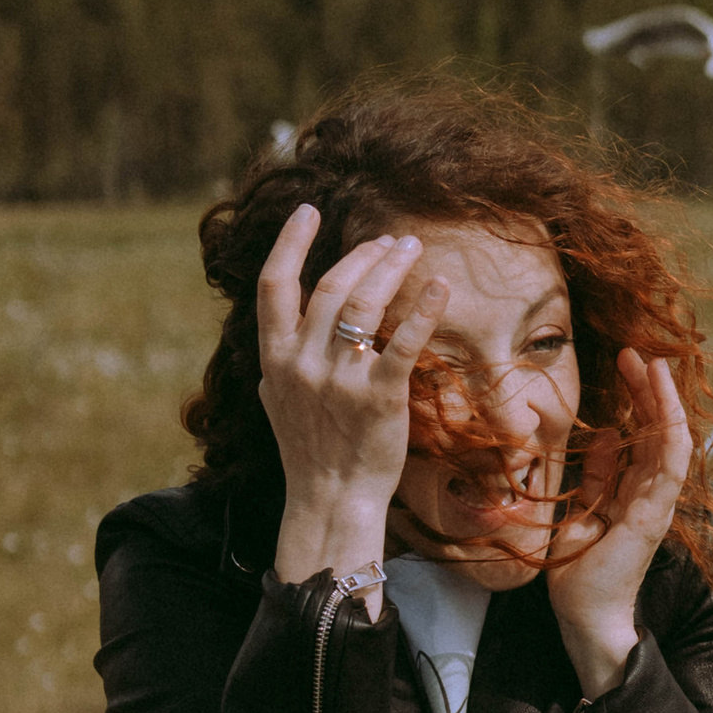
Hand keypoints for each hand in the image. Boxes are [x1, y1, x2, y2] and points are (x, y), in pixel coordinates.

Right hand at [260, 208, 448, 605]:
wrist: (330, 501)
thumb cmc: (307, 453)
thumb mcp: (275, 404)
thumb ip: (276, 367)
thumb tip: (274, 342)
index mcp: (275, 359)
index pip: (273, 286)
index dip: (289, 244)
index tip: (307, 211)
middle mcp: (303, 364)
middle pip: (332, 287)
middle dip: (363, 254)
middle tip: (389, 239)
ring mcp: (341, 380)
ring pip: (365, 304)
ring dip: (390, 268)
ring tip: (410, 248)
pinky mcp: (380, 397)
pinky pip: (403, 342)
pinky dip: (423, 308)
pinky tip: (439, 285)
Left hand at [545, 348, 691, 695]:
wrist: (584, 614)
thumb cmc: (580, 571)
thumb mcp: (581, 510)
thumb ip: (597, 475)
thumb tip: (606, 436)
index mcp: (634, 491)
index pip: (643, 435)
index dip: (638, 399)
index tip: (626, 365)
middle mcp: (652, 493)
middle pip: (658, 431)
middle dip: (649, 390)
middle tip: (637, 353)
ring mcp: (657, 503)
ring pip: (670, 441)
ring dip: (663, 401)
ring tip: (653, 365)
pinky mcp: (652, 514)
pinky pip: (669, 466)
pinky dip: (670, 432)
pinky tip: (663, 403)